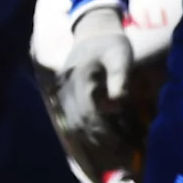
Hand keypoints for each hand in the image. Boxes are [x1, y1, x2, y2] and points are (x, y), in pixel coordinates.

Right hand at [56, 1, 133, 145]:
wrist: (92, 31)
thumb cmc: (111, 44)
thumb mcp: (121, 56)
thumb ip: (119, 78)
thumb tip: (118, 102)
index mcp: (81, 78)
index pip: (89, 113)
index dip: (103, 131)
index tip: (120, 144)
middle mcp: (66, 87)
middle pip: (77, 122)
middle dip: (97, 139)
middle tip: (118, 151)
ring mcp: (61, 90)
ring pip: (70, 122)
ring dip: (88, 137)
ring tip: (108, 146)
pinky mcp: (61, 93)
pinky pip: (68, 116)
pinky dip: (81, 128)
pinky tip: (96, 135)